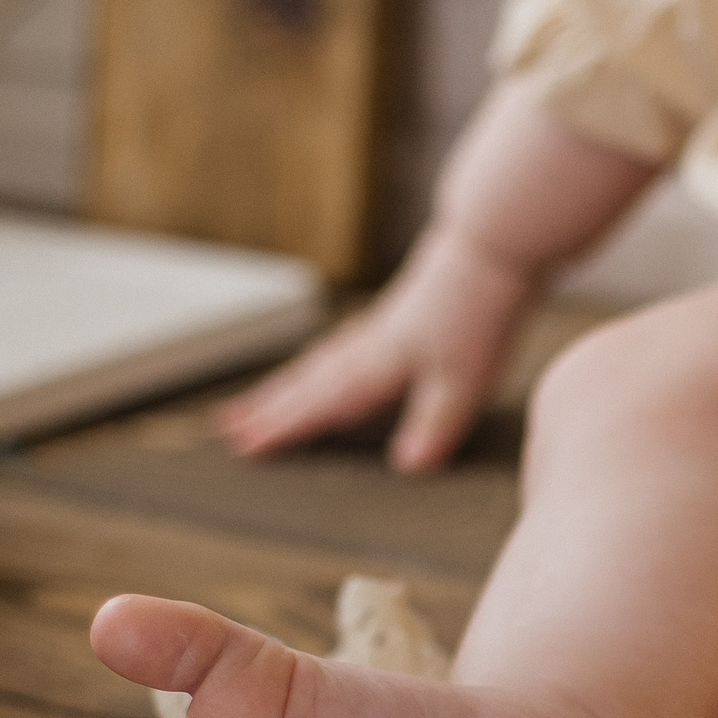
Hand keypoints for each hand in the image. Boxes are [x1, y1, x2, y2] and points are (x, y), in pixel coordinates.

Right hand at [217, 223, 531, 472]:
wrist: (490, 250)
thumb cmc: (479, 314)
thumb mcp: (465, 382)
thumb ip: (434, 426)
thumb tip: (405, 467)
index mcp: (377, 366)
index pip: (319, 405)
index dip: (282, 428)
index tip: (245, 447)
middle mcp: (366, 348)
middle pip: (304, 384)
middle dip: (266, 409)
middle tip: (228, 429)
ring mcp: (375, 331)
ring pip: (314, 365)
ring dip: (280, 387)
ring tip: (251, 404)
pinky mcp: (391, 320)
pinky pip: (335, 350)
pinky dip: (313, 365)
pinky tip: (316, 366)